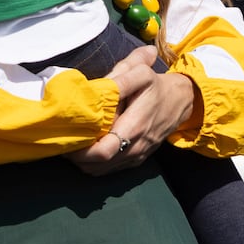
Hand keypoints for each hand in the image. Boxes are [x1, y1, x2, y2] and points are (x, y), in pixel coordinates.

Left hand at [67, 49, 196, 175]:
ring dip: (83, 161)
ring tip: (70, 145)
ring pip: (102, 170)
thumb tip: (98, 82)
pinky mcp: (136, 159)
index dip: (83, 150)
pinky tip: (84, 150)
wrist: (180, 102)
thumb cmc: (155, 86)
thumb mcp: (140, 73)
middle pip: (99, 164)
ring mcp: (137, 155)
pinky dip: (94, 164)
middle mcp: (136, 146)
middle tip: (62, 141)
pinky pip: (110, 169)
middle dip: (77, 156)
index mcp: (135, 126)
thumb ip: (120, 76)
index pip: (106, 150)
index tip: (67, 137)